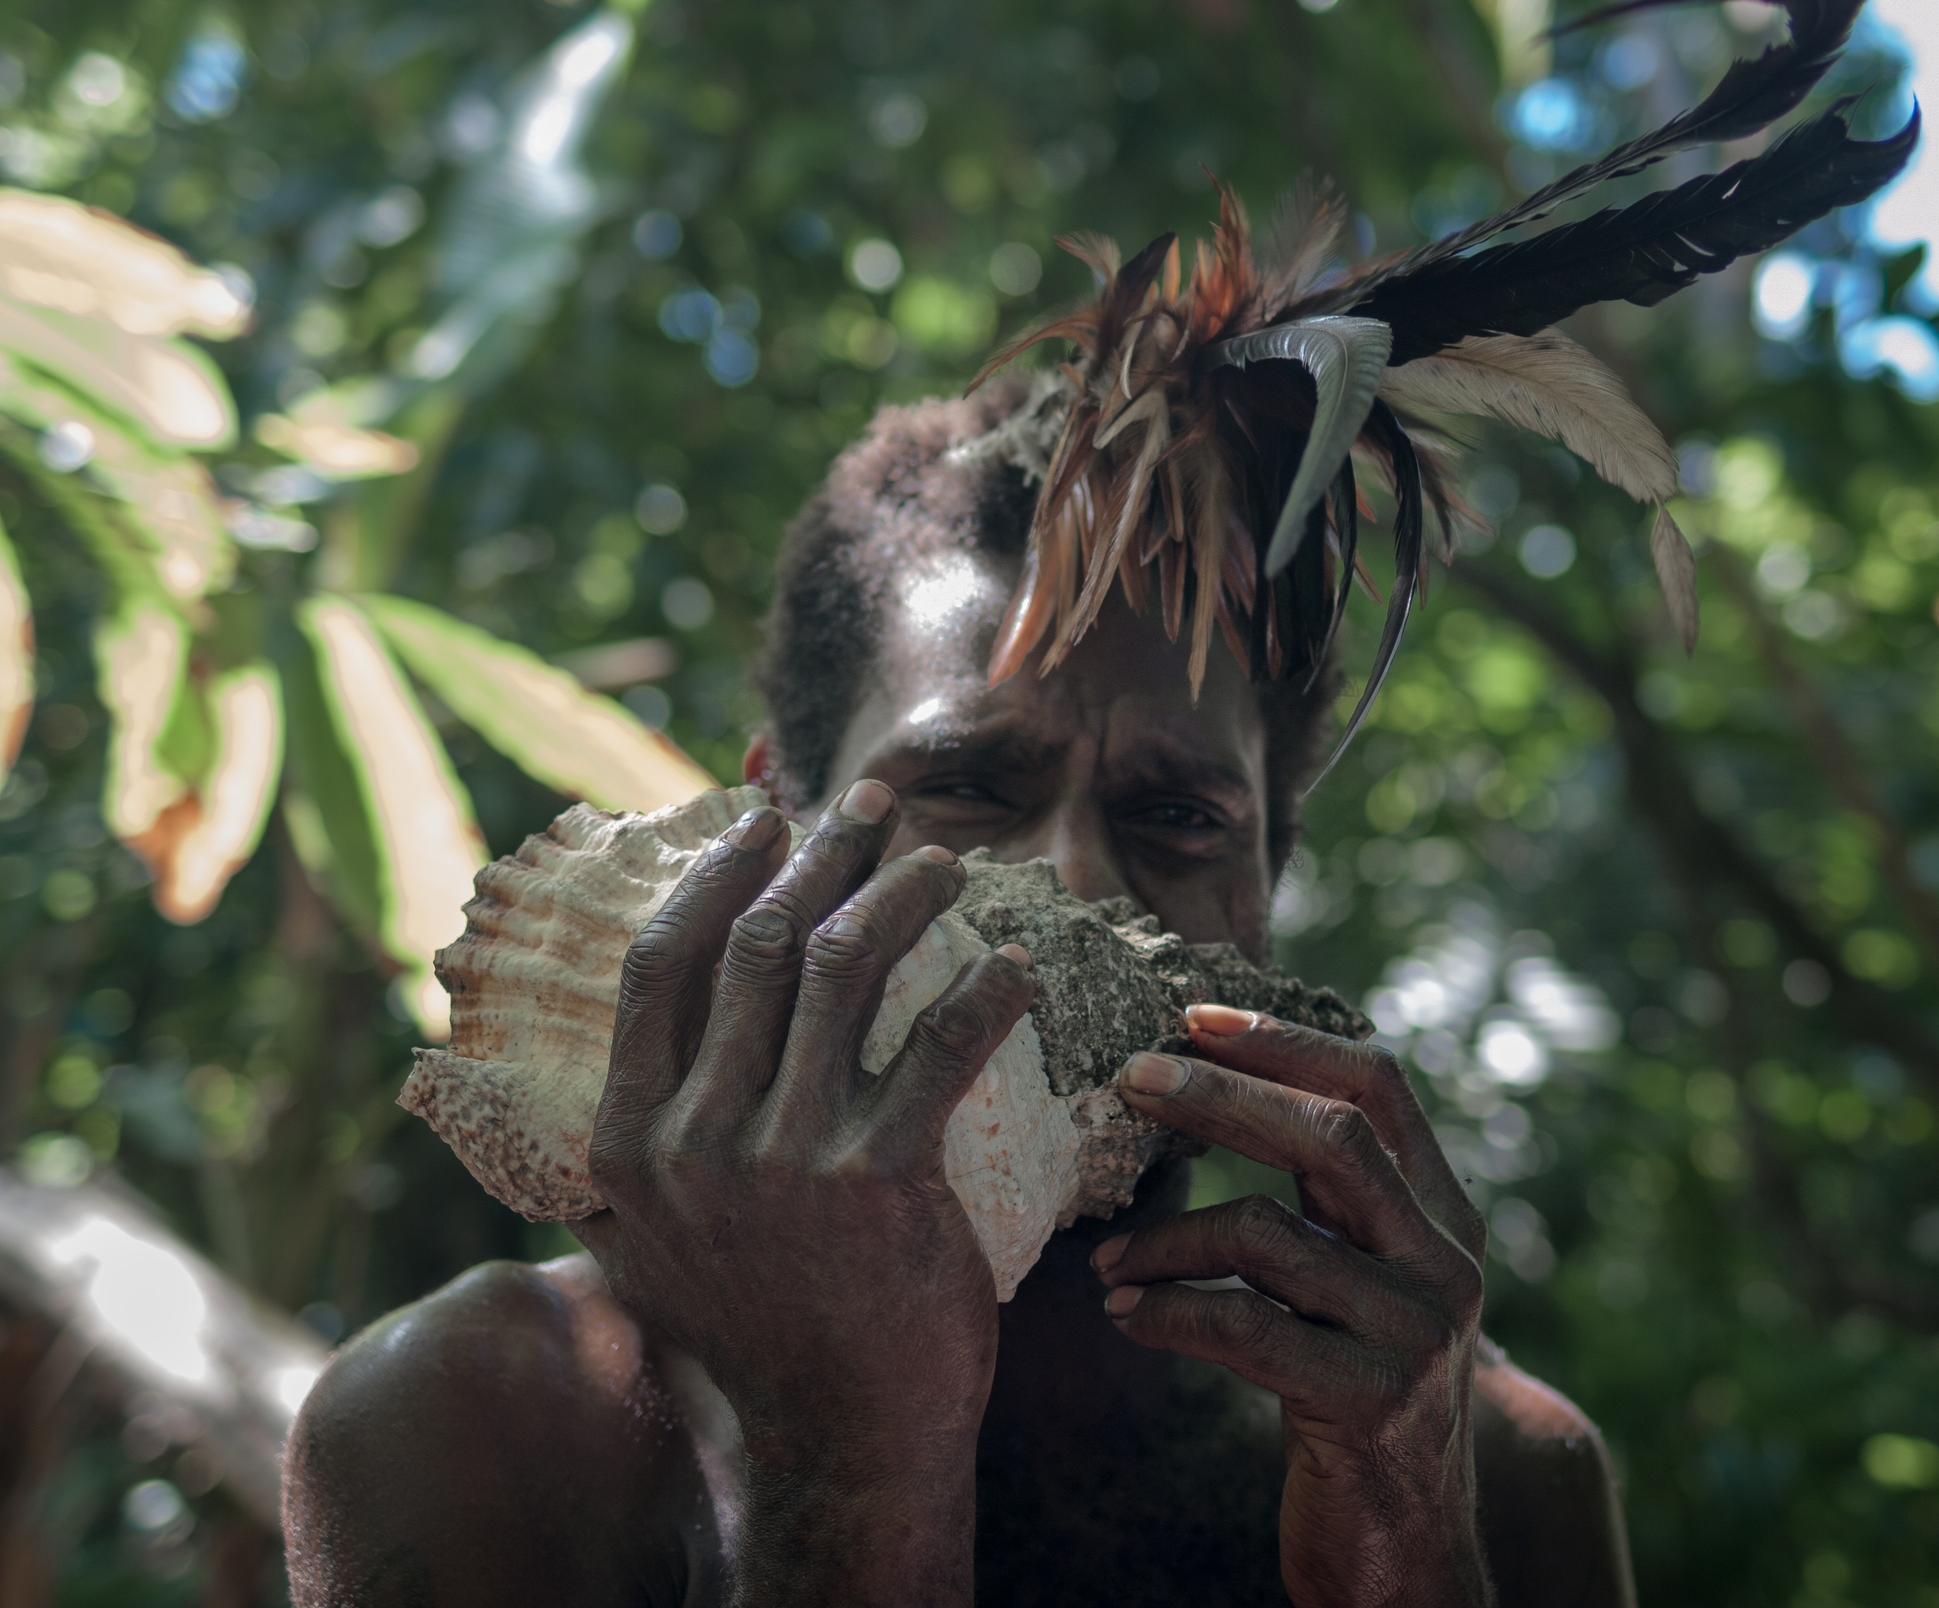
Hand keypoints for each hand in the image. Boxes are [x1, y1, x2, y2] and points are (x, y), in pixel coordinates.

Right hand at [572, 780, 1034, 1602]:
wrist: (839, 1438)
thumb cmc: (760, 1327)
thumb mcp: (649, 1244)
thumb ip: (627, 1150)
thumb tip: (632, 1039)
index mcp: (622, 1145)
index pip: (659, 967)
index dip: (713, 874)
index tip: (761, 818)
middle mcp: (688, 1144)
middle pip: (756, 947)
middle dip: (819, 854)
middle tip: (871, 804)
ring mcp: (780, 1162)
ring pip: (840, 972)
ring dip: (900, 894)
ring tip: (946, 860)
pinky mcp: (876, 1183)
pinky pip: (936, 1048)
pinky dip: (982, 991)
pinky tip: (1011, 964)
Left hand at [1093, 1006, 1491, 1607]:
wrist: (1406, 1561)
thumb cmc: (1356, 1408)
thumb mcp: (1364, 1289)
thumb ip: (1332, 1205)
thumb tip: (1233, 1088)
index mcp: (1445, 1219)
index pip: (1379, 1087)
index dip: (1287, 1040)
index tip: (1195, 1017)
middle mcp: (1445, 1265)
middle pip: (1331, 1136)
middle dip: (1220, 1097)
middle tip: (1128, 1079)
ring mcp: (1416, 1335)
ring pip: (1269, 1234)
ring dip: (1164, 1238)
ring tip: (1106, 1259)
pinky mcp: (1372, 1405)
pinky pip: (1244, 1329)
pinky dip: (1167, 1313)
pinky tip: (1123, 1316)